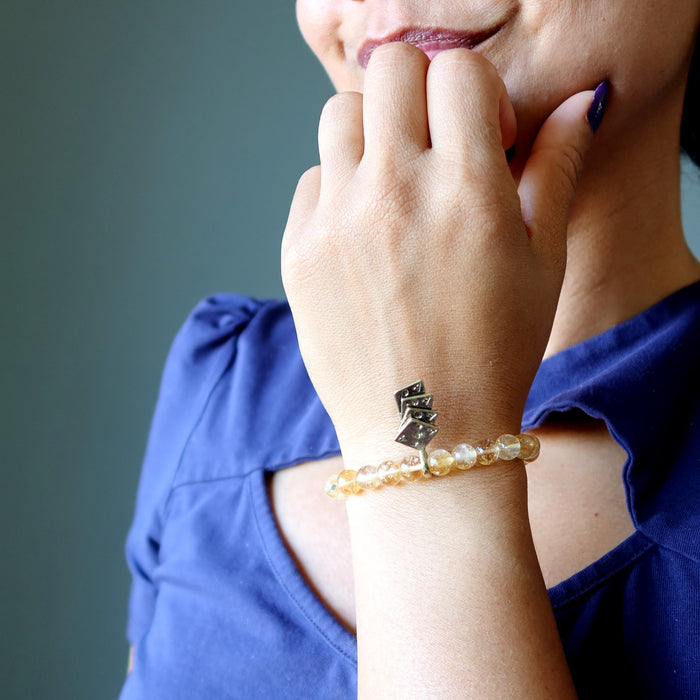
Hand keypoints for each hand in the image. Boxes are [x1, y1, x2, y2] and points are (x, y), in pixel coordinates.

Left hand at [282, 43, 598, 466]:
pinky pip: (312, 181)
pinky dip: (338, 190)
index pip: (456, 68)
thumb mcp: (543, 263)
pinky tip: (364, 235)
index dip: (475, 93)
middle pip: (390, 68)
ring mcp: (336, 222)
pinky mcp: (298, 252)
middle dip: (419, 92)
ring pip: (340, 116)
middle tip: (434, 144)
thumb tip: (573, 105)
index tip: (481, 137)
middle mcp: (394, 194)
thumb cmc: (493, 354)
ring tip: (395, 186)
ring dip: (373, 134)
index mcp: (466, 190)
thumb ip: (556, 170)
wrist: (421, 432)